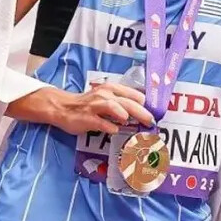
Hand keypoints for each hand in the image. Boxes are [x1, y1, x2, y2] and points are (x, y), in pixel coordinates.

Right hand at [15, 81, 153, 135]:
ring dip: (124, 114)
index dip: (147, 105)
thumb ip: (124, 104)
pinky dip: (109, 127)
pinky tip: (114, 131)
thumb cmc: (89, 105)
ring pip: (113, 106)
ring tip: (131, 121)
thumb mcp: (107, 99)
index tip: (157, 114)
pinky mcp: (87, 118)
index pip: (135, 94)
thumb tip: (144, 114)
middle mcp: (105, 95)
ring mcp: (95, 106)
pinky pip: (100, 122)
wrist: (62, 107)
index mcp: (113, 90)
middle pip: (128, 102)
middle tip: (151, 121)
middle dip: (142, 112)